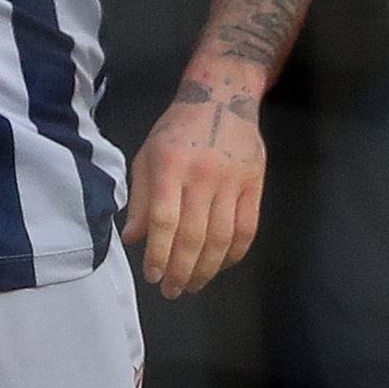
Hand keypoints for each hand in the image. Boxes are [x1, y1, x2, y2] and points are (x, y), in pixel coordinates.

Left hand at [124, 68, 266, 297]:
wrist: (222, 96)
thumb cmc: (177, 128)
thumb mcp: (148, 155)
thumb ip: (142, 199)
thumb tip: (134, 239)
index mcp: (170, 166)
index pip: (165, 221)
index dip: (159, 255)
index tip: (153, 276)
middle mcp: (202, 175)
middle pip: (194, 236)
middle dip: (181, 271)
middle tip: (172, 291)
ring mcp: (232, 181)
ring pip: (222, 238)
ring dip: (206, 269)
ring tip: (193, 285)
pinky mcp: (254, 184)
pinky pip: (247, 229)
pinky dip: (234, 254)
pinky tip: (221, 266)